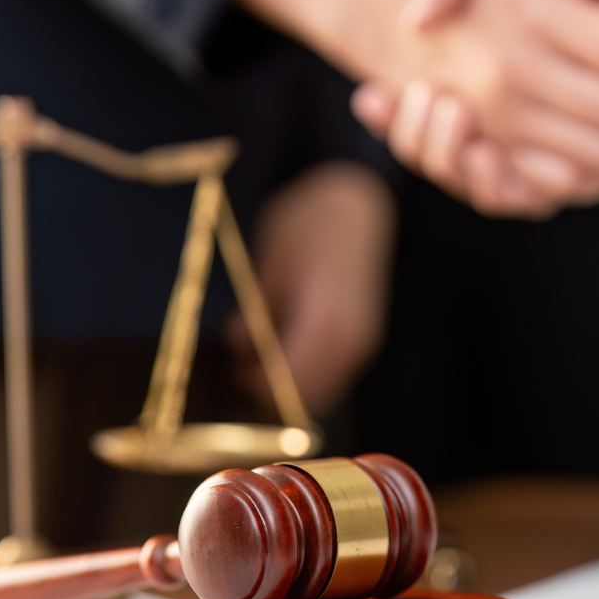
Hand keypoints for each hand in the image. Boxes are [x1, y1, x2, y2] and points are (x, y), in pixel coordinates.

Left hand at [231, 162, 395, 417]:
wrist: (358, 200)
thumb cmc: (309, 222)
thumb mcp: (269, 263)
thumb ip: (255, 315)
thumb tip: (239, 349)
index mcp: (323, 322)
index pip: (284, 383)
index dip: (254, 382)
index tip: (233, 364)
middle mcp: (350, 341)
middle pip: (305, 398)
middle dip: (271, 388)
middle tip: (243, 361)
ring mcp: (362, 342)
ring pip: (321, 393)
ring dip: (290, 384)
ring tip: (263, 349)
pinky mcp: (366, 339)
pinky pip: (333, 376)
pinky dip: (308, 373)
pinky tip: (288, 343)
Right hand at [359, 0, 598, 209]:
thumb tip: (411, 20)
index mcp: (514, 49)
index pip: (442, 105)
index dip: (404, 114)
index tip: (372, 98)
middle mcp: (539, 91)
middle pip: (457, 149)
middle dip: (420, 138)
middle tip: (389, 103)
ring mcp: (572, 117)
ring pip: (493, 175)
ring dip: (451, 156)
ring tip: (437, 112)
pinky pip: (543, 184)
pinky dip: (502, 175)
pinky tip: (473, 141)